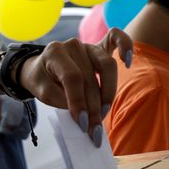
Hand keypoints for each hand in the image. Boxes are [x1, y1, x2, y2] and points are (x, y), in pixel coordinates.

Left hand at [18, 28, 131, 145]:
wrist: (40, 69)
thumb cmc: (43, 81)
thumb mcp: (43, 92)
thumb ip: (60, 99)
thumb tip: (84, 114)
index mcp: (54, 52)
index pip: (72, 78)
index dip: (79, 101)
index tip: (82, 123)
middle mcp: (72, 45)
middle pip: (90, 77)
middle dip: (93, 107)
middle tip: (93, 130)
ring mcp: (88, 45)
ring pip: (107, 66)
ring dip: (108, 93)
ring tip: (103, 113)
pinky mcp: (100, 46)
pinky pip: (116, 38)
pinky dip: (126, 46)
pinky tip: (128, 62)